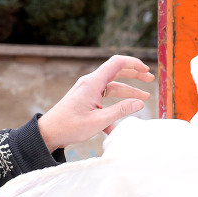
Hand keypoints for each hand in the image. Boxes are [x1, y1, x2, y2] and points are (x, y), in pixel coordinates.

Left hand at [37, 55, 154, 151]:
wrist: (47, 133)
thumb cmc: (69, 126)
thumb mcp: (98, 121)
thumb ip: (120, 111)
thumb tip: (139, 103)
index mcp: (93, 83)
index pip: (117, 63)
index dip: (134, 64)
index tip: (147, 71)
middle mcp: (90, 83)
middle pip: (116, 73)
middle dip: (134, 76)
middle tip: (150, 80)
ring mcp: (87, 92)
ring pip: (111, 88)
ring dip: (127, 94)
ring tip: (143, 100)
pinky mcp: (84, 101)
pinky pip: (103, 101)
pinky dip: (112, 109)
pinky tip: (118, 126)